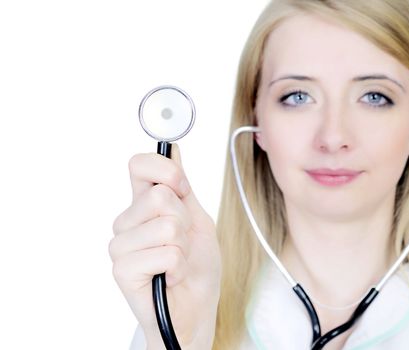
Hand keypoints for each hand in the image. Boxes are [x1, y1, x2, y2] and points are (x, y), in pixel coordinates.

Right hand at [109, 145, 220, 348]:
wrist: (195, 307)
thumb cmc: (196, 266)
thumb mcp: (197, 219)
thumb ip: (181, 188)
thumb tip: (173, 150)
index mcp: (144, 204)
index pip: (139, 165)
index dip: (165, 168)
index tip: (183, 187)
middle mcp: (128, 221)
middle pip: (160, 196)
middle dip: (185, 221)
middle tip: (183, 242)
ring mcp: (121, 245)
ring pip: (167, 225)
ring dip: (184, 247)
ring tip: (177, 262)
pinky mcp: (122, 269)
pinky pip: (167, 253)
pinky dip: (179, 266)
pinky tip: (171, 277)